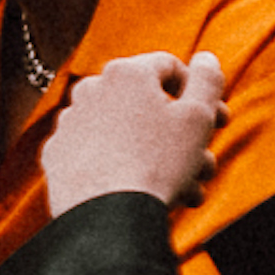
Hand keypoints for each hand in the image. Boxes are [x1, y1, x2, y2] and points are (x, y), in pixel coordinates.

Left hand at [43, 45, 223, 216]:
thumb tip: (206, 58)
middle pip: (147, 105)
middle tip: (204, 162)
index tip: (217, 121)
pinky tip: (145, 193)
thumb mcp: (198, 117)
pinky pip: (98, 155)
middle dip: (181, 134)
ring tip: (185, 188)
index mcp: (126, 72)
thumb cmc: (157, 164)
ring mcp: (69, 122)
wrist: (107, 216)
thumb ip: (208, 80)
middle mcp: (91, 88)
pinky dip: (121, 168)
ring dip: (157, 156)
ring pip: (125, 134)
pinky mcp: (56, 154)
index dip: (199, 93)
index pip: (169, 67)